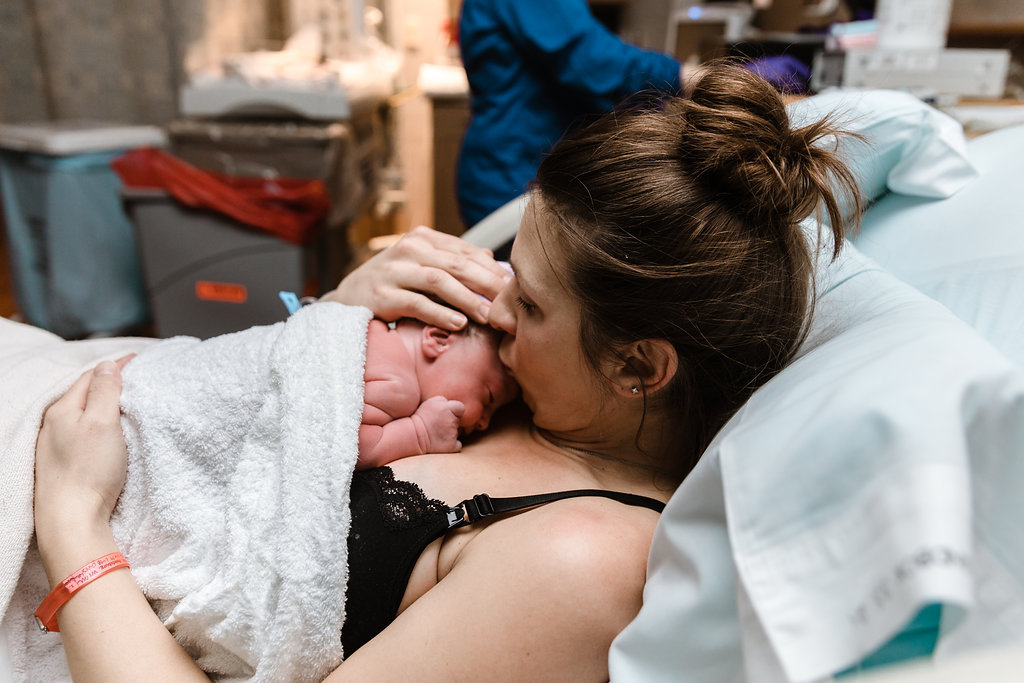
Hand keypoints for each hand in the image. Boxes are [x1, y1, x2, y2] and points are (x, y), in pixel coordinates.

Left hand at [35, 356, 133, 532]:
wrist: (70, 519)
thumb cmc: (88, 471)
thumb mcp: (103, 423)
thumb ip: (105, 391)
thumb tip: (108, 365)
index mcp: (62, 410)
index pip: (91, 376)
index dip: (115, 366)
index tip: (138, 360)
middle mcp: (54, 425)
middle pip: (84, 393)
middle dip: (108, 382)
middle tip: (133, 376)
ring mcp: (55, 445)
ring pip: (82, 413)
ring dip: (101, 403)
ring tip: (123, 401)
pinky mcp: (62, 464)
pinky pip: (81, 432)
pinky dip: (97, 423)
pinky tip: (106, 432)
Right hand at [321, 226, 511, 330]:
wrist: (347, 299)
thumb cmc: (394, 284)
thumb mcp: (422, 266)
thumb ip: (452, 263)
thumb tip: (491, 263)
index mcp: (422, 238)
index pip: (465, 251)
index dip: (492, 270)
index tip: (514, 287)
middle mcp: (408, 249)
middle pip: (456, 264)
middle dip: (487, 283)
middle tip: (509, 302)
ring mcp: (392, 271)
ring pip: (439, 281)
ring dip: (468, 299)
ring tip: (489, 315)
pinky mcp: (381, 295)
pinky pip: (417, 304)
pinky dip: (441, 314)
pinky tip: (459, 324)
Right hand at [412, 396, 464, 452]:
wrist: (412, 436)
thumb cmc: (419, 419)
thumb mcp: (429, 403)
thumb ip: (443, 400)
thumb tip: (451, 404)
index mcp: (447, 408)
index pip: (460, 408)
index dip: (456, 412)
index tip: (448, 414)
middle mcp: (452, 421)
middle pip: (458, 421)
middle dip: (451, 422)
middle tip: (438, 425)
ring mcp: (453, 434)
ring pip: (457, 433)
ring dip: (450, 433)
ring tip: (436, 433)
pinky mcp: (452, 446)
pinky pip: (457, 445)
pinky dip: (452, 445)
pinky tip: (441, 443)